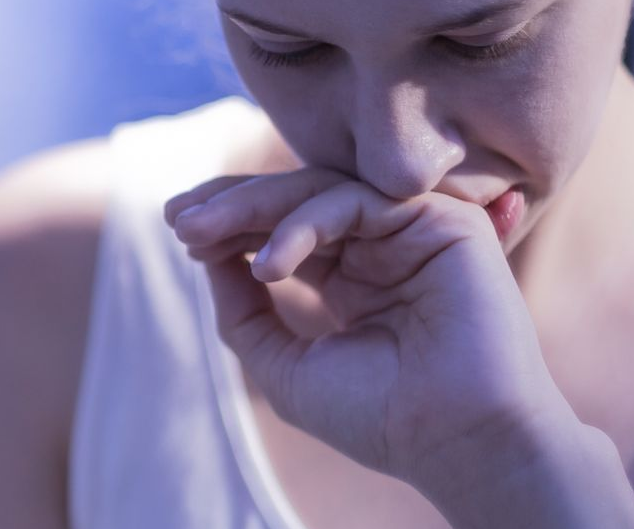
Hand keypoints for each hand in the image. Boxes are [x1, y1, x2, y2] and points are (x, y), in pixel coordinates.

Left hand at [165, 172, 633, 526]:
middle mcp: (383, 245)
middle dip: (230, 205)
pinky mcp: (443, 220)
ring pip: (320, 190)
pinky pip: (355, 201)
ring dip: (251, 206)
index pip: (285, 227)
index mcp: (354, 276)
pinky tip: (267, 265)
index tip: (178, 229)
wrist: (455, 442)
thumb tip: (207, 258)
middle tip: (177, 219)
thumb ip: (244, 312)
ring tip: (197, 235)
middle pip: (296, 200)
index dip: (230, 223)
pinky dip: (303, 226)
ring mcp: (413, 229)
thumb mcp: (284, 366)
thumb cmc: (378, 416)